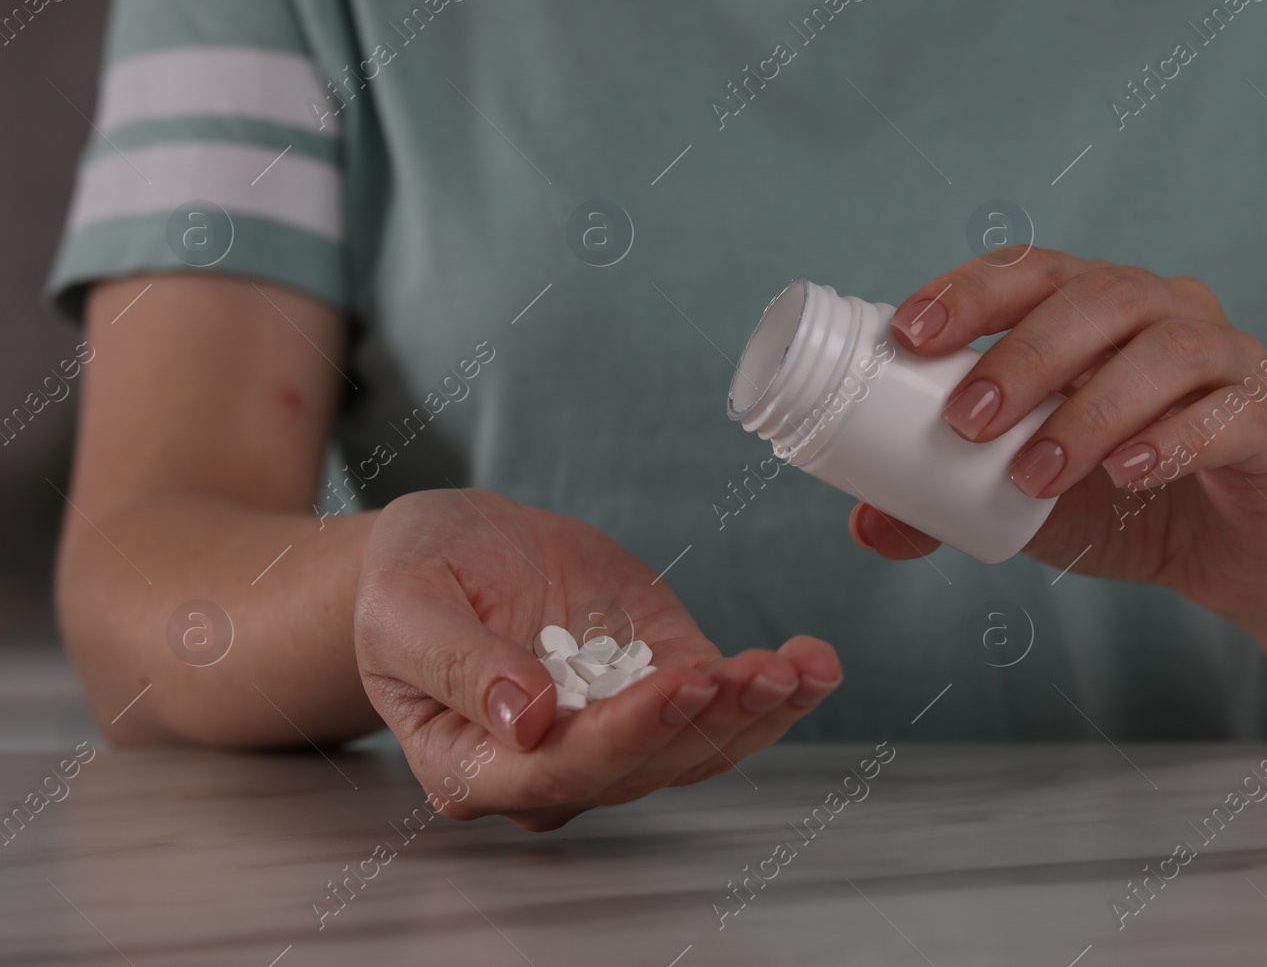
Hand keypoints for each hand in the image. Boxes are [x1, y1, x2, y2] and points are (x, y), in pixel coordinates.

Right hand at [355, 489, 839, 830]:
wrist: (454, 547)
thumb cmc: (412, 577)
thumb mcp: (403, 604)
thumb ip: (455, 665)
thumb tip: (524, 720)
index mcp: (474, 765)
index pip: (561, 768)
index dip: (628, 733)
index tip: (680, 684)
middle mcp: (551, 769)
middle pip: (643, 766)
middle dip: (710, 721)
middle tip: (760, 673)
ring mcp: (613, 732)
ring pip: (696, 748)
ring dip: (756, 713)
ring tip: (801, 669)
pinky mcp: (660, 686)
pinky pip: (721, 705)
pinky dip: (773, 690)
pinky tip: (813, 664)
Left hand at [847, 248, 1266, 617]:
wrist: (1228, 551)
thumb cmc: (1114, 498)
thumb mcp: (1019, 502)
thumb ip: (946, 504)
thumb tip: (864, 524)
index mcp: (1092, 309)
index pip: (1028, 272)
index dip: (969, 293)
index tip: (910, 336)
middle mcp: (1163, 312)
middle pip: (1098, 295)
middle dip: (1023, 354)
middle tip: (965, 422)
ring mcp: (1225, 361)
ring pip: (1165, 349)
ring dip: (1089, 409)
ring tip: (1032, 475)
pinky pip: (1229, 413)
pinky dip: (1173, 439)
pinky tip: (1126, 473)